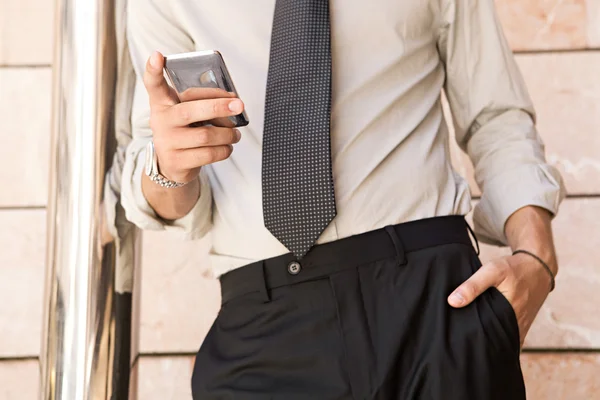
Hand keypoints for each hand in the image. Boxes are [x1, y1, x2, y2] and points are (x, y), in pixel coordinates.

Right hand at [143, 51, 243, 183]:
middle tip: (239, 105)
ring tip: (235, 134)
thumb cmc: (185, 131)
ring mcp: (167, 142)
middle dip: (218, 106)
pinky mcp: (176, 161)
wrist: (172, 165)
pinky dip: (224, 150)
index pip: (154, 84)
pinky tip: (227, 147)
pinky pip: (208, 154)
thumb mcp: (186, 113)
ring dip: (228, 134)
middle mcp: (161, 121)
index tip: (157, 56)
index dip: (154, 70)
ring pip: (206, 135)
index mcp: (163, 103)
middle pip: (191, 110)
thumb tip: (233, 101)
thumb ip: (201, 102)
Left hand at [448, 206, 557, 346]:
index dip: (473, 341)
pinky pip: (508, 338)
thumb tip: (452, 302)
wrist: (538, 267)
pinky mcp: (522, 326)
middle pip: (494, 342)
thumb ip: (473, 286)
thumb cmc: (514, 269)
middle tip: (460, 345)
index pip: (488, 338)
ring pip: (502, 342)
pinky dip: (498, 338)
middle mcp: (517, 326)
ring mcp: (521, 328)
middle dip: (479, 345)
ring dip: (489, 342)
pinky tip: (485, 336)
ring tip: (469, 343)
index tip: (458, 343)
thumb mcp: (492, 271)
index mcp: (509, 316)